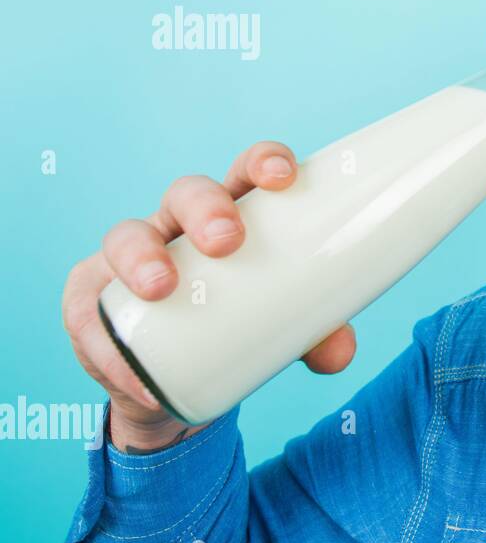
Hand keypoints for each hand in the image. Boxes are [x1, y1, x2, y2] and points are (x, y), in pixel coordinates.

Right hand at [61, 141, 357, 445]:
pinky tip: (131, 369)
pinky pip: (90, 309)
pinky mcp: (92, 301)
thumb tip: (339, 352)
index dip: (263, 162)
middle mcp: (180, 226)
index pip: (247, 173)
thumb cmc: (240, 324)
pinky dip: (109, 341)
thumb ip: (315, 335)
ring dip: (142, 256)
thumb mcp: (283, 330)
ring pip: (127, 235)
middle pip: (188, 192)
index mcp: (235, 216)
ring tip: (162, 288)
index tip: (283, 177)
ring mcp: (130, 258)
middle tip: (227, 241)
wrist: (175, 380)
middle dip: (207, 207)